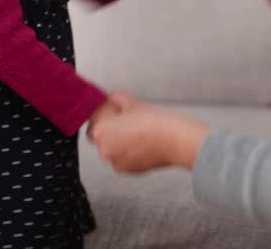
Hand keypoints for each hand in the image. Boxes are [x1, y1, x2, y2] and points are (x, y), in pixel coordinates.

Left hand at [90, 93, 208, 173]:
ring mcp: (116, 163)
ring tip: (137, 130)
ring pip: (113, 147)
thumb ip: (116, 100)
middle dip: (112, 126)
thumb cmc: (156, 124)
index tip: (113, 108)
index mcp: (101, 132)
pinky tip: (142, 141)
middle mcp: (104, 151)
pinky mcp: (129, 171)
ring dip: (120, 139)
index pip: (94, 118)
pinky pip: (123, 157)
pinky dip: (129, 150)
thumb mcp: (133, 103)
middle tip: (126, 117)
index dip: (105, 111)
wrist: (175, 141)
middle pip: (102, 135)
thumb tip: (113, 99)